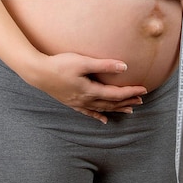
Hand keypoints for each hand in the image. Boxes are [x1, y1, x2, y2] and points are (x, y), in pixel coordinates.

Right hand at [32, 52, 146, 123]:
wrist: (38, 73)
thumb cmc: (60, 65)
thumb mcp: (82, 62)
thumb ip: (104, 65)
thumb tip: (124, 66)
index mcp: (90, 90)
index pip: (116, 94)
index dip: (131, 92)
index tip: (144, 89)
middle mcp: (86, 100)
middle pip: (111, 103)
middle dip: (127, 101)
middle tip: (141, 100)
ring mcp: (78, 103)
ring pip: (102, 109)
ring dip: (116, 109)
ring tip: (129, 110)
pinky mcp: (71, 102)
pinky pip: (88, 113)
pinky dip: (98, 116)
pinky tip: (104, 120)